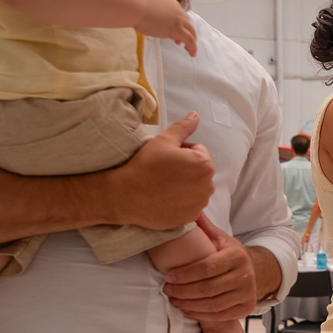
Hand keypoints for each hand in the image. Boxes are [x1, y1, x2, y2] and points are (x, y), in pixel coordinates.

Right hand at [108, 112, 214, 228]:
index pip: (198, 151)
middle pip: (199, 171)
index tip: (166, 158)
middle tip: (163, 172)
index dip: (182, 152)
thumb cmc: (145, 165)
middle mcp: (208, 186)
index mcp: (205, 164)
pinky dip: (180, 202)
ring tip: (163, 185)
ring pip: (195, 188)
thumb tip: (195, 115)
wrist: (125, 195)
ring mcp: (199, 204)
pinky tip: (164, 198)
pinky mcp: (190, 217)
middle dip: (186, 169)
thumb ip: (184, 127)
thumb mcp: (164, 140)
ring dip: (184, 185)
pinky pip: (189, 205)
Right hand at [136, 0, 196, 56]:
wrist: (135, 7)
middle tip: (183, 42)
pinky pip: (190, 40)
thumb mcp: (147, 7)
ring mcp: (178, 20)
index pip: (179, 15)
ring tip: (190, 50)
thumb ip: (152, 12)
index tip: (176, 33)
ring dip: (192, 42)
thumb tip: (147, 18)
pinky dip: (193, 47)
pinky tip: (191, 53)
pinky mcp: (177, 30)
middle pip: (187, 23)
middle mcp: (177, 10)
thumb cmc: (134, 7)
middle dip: (187, 33)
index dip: (180, 24)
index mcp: (170, 3)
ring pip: (191, 32)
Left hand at [163, 214, 257, 322]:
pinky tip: (188, 309)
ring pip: (214, 304)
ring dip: (189, 305)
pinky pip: (221, 316)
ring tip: (173, 300)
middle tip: (166, 290)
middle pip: (209, 288)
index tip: (168, 276)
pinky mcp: (246, 308)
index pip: (207, 267)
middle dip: (184, 291)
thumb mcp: (219, 237)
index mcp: (237, 255)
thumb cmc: (229, 253)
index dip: (186, 274)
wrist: (254, 269)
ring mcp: (247, 293)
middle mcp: (245, 275)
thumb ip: (203, 225)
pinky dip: (201, 315)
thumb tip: (188, 207)